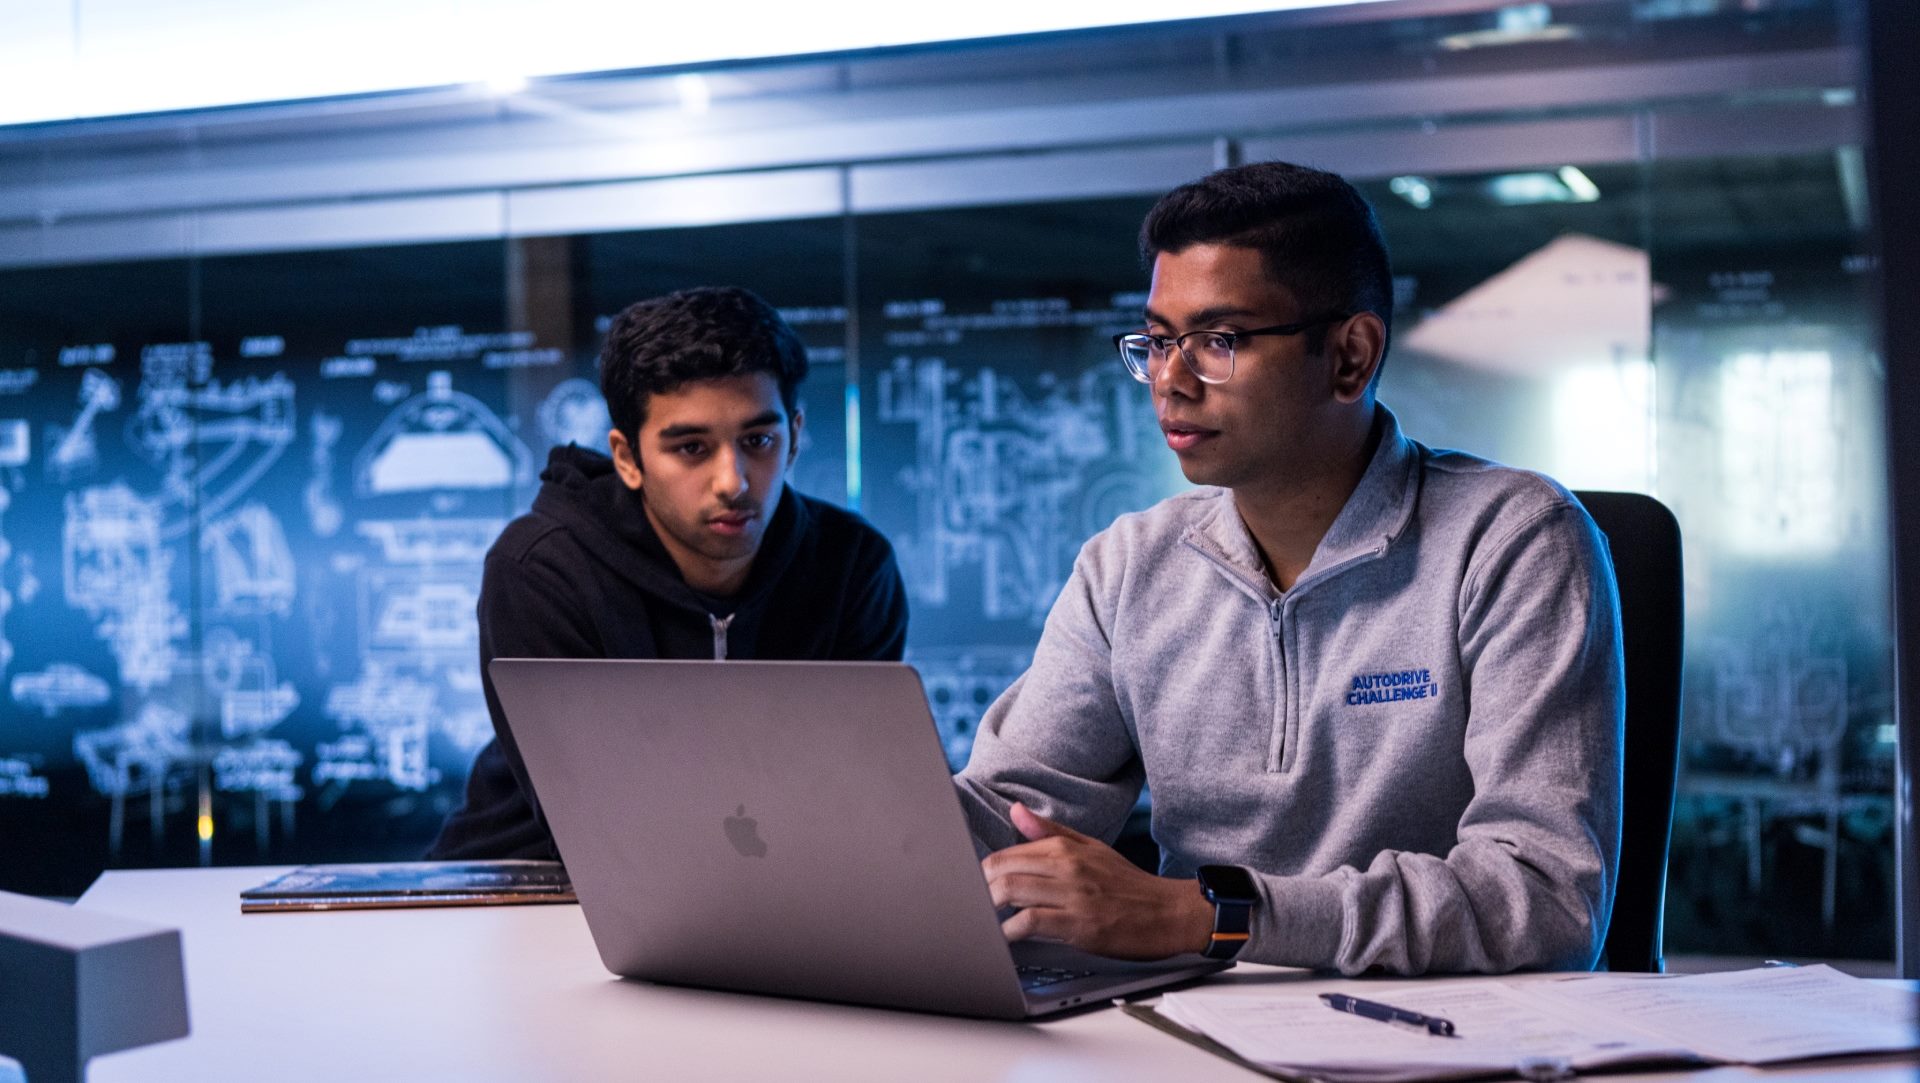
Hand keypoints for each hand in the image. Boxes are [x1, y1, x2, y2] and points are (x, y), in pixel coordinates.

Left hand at [980, 802, 1215, 959]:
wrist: (1168, 912)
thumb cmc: (1128, 884)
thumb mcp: (1091, 848)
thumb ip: (1050, 832)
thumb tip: (1016, 810)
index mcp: (1066, 847)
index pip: (1006, 854)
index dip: (982, 872)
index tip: (974, 886)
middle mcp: (1067, 866)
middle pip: (1000, 870)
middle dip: (979, 889)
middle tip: (973, 905)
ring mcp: (1072, 895)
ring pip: (1010, 892)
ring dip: (989, 909)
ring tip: (984, 921)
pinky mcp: (1079, 924)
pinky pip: (1030, 922)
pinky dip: (1010, 932)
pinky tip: (1006, 938)